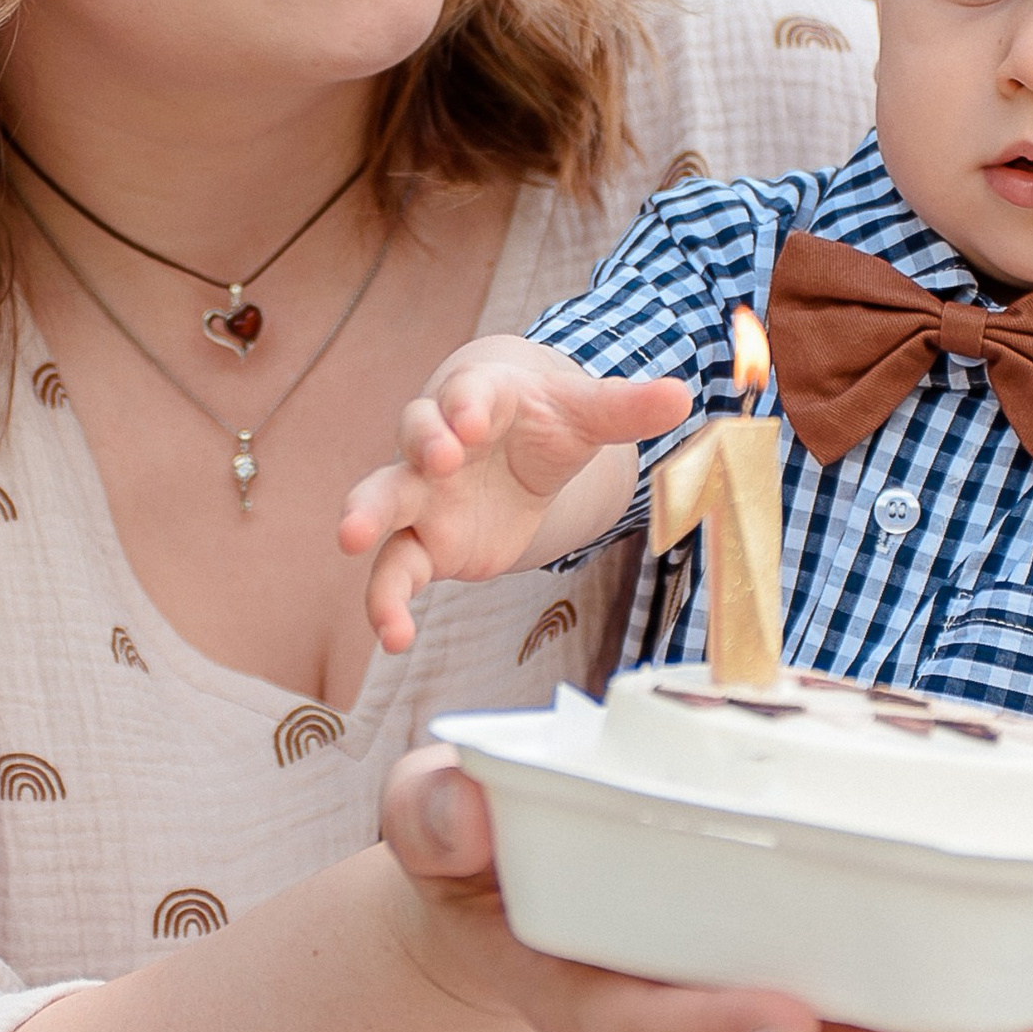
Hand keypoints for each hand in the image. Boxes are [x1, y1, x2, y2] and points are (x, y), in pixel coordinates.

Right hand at [341, 335, 688, 650]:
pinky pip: (395, 570)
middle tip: (438, 459)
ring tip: (351, 538)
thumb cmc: (546, 423)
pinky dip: (388, 602)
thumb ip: (624, 409)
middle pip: (414, 437)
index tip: (472, 421)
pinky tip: (394, 636)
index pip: (468, 394)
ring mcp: (424, 495)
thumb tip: (681, 397)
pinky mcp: (423, 545)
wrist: (513, 447)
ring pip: (384, 500)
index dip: (465, 406)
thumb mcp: (587, 415)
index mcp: (481, 399)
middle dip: (422, 447)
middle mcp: (440, 444)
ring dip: (366, 515)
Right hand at [378, 746, 1012, 1031]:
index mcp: (588, 998)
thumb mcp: (432, 819)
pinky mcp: (786, 1014)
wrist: (500, 906)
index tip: (790, 1015)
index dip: (718, 1029)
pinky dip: (952, 1031)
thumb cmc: (471, 851)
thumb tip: (452, 803)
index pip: (652, 1030)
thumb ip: (435, 816)